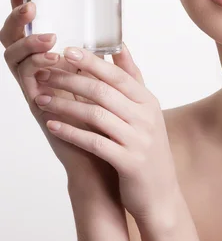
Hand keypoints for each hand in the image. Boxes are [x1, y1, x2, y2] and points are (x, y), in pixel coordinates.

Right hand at [1, 0, 119, 204]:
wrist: (103, 162)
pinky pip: (25, 81)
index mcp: (51, 68)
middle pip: (12, 40)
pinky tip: (52, 59)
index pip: (29, 31)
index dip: (20, 7)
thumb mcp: (114, 92)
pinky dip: (35, 67)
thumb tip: (121, 43)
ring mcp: (34, 91)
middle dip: (16, 18)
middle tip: (30, 3)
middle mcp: (37, 77)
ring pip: (13, 58)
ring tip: (49, 36)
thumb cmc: (106, 127)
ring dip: (28, 42)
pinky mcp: (37, 107)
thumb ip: (114, 68)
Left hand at [32, 42, 180, 224]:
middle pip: (103, 91)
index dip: (91, 62)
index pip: (117, 75)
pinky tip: (53, 126)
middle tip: (44, 74)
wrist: (160, 194)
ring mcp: (138, 140)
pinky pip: (94, 142)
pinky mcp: (128, 162)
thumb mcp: (145, 112)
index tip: (67, 51)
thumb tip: (120, 47)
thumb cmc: (147, 149)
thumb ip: (132, 81)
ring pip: (96, 115)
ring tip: (41, 99)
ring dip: (64, 105)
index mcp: (148, 101)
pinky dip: (71, 132)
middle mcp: (146, 117)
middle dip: (69, 80)